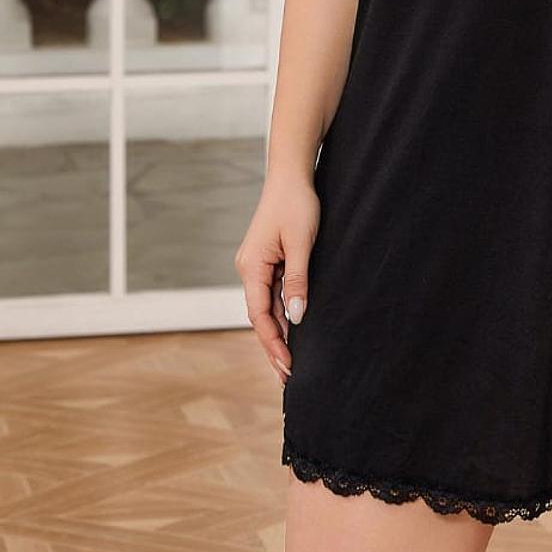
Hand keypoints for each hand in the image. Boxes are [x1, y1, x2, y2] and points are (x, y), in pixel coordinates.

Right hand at [234, 177, 319, 386]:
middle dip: (274, 346)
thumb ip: (298, 281)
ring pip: (267, 306)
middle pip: (260, 316)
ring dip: (279, 332)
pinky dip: (283, 313)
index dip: (273, 343)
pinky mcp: (268, 259)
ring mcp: (258, 265)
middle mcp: (249, 269)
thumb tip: (296, 318)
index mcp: (252, 267)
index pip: (259, 315)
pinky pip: (273, 293)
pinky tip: (294, 329)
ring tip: (292, 361)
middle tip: (289, 376)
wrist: (291, 175)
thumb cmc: (297, 205)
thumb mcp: (302, 244)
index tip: (288, 366)